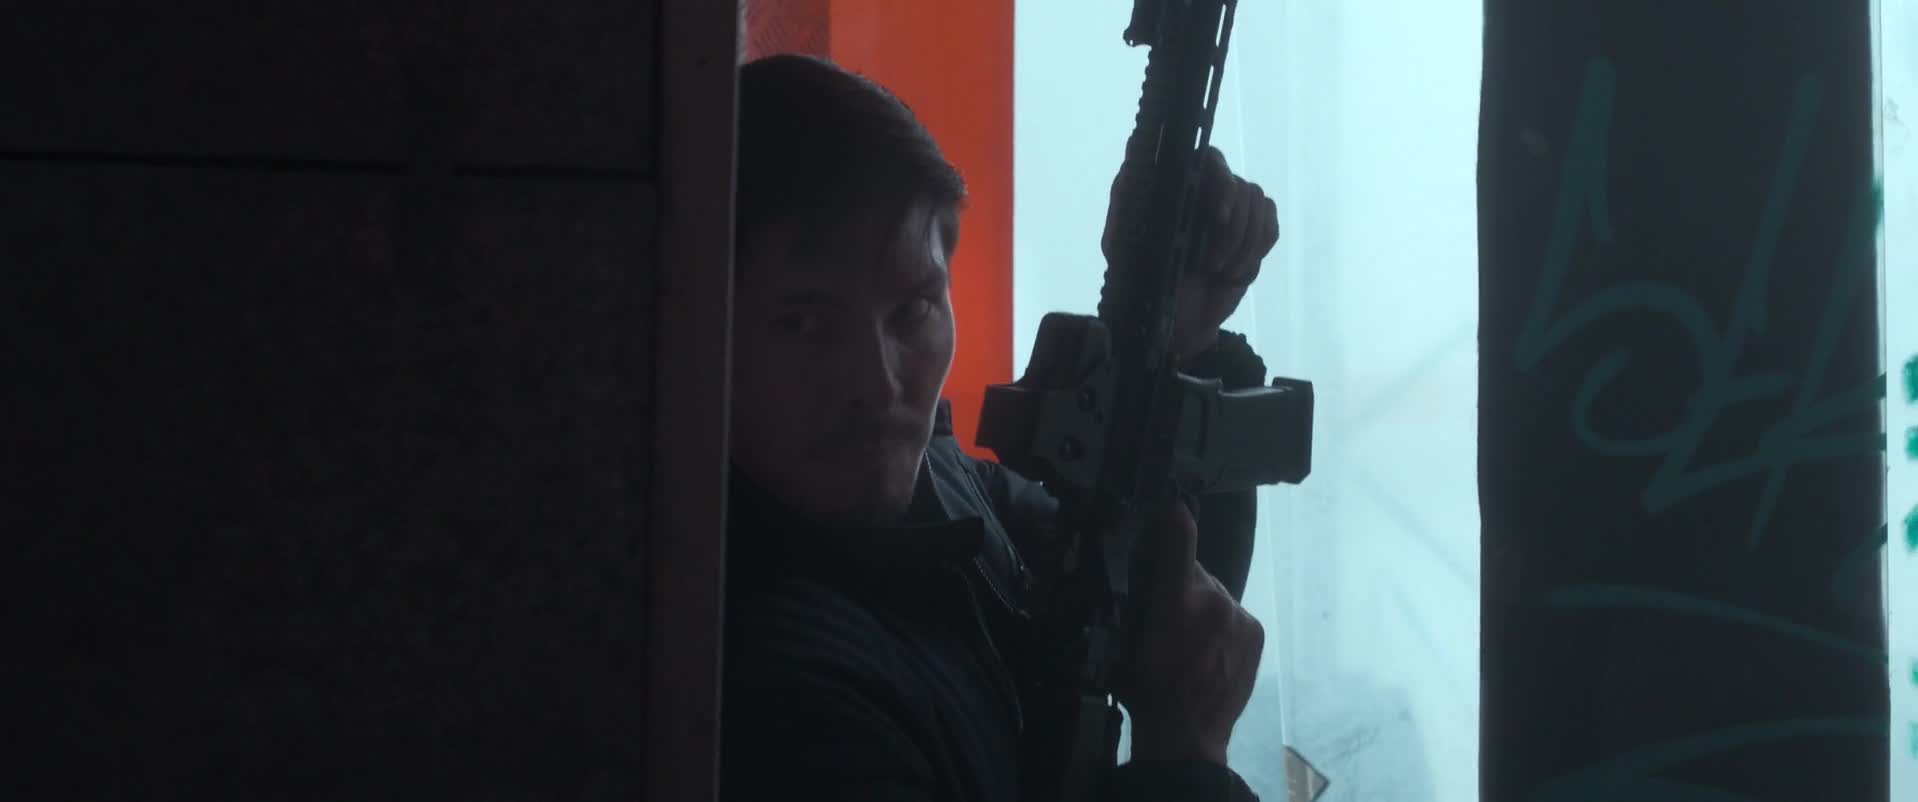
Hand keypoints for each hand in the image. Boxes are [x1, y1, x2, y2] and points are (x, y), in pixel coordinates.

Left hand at [1101, 146, 1280, 360]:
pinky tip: (1235, 271)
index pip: (1209, 158)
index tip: (1219, 215)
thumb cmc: (1141, 278)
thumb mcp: (1121, 241)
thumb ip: (1125, 202)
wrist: (1176, 319)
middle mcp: (1208, 191)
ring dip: (1244, 244)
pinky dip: (1257, 250)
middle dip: (1233, 229)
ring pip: (1259, 203)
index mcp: (1178, 186)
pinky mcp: (1252, 233)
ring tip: (1220, 271)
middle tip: (1214, 263)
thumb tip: (1132, 165)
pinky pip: (1270, 227)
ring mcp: (1233, 210)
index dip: (1221, 180)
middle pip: (1241, 185)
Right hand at [1111, 499, 1263, 765]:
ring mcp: (1238, 616)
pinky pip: (1234, 614)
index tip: (1173, 504)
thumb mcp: (1126, 640)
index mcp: (1174, 600)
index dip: (1175, 516)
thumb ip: (1138, 601)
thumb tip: (1141, 574)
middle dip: (1181, 585)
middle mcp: (1212, 600)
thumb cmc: (1148, 691)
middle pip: (1195, 572)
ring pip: (1215, 594)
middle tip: (1168, 618)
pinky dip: (1222, 624)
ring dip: (1203, 607)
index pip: (1179, 539)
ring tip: (1190, 643)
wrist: (1188, 734)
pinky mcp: (1255, 631)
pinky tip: (1209, 650)